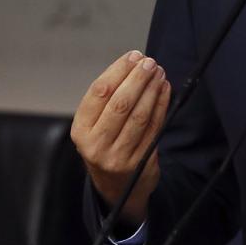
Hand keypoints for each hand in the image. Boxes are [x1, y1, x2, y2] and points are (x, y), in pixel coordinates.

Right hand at [70, 50, 170, 227]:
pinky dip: (161, 104)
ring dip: (152, 89)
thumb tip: (134, 63)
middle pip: (120, 103)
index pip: (99, 93)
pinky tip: (164, 89)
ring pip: (139, 115)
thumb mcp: (95, 127)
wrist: (117, 188)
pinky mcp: (140, 162)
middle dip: (137, 78)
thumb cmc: (107, 145)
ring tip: (159, 73)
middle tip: (150, 62)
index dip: (118, 71)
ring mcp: (118, 156)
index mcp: (81, 130)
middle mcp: (95, 144)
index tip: (133, 56)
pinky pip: (154, 127)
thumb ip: (109, 100)